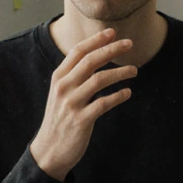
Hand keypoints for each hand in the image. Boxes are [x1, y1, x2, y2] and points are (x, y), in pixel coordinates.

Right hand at [29, 29, 136, 181]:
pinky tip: (127, 93)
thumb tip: (96, 57)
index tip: (113, 32)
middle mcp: (64, 87)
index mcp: (59, 78)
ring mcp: (72, 104)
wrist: (49, 150)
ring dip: (120, 72)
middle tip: (130, 44)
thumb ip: (74, 76)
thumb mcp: (61, 93)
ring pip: (100, 79)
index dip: (96, 40)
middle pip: (91, 61)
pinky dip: (118, 96)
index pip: (78, 51)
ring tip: (134, 70)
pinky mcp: (81, 120)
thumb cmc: (60, 119)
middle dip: (112, 49)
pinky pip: (104, 103)